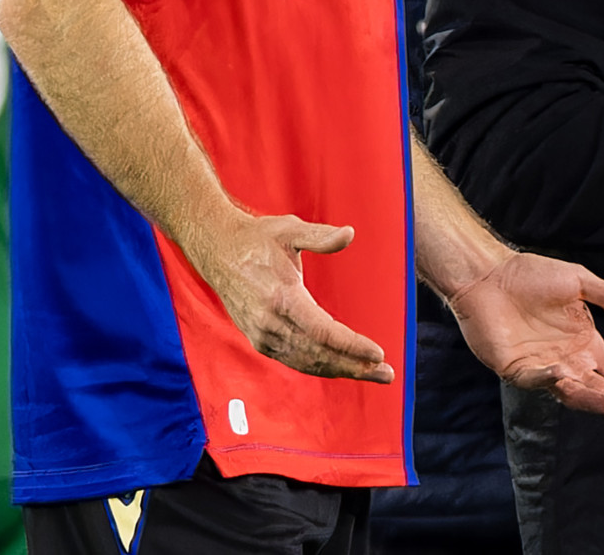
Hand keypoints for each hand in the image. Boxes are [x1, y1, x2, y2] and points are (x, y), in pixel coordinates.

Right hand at [183, 212, 394, 382]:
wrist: (217, 252)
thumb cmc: (257, 239)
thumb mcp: (289, 230)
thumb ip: (320, 236)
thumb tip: (349, 234)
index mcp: (281, 298)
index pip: (323, 332)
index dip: (352, 346)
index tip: (378, 353)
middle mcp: (270, 323)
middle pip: (319, 354)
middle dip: (355, 366)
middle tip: (386, 373)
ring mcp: (262, 335)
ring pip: (307, 362)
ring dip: (341, 371)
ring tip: (372, 374)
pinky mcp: (259, 340)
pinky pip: (294, 360)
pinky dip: (319, 367)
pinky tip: (340, 368)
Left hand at [447, 250, 603, 432]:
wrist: (490, 273)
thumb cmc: (532, 275)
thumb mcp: (580, 282)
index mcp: (585, 345)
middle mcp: (567, 362)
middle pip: (600, 392)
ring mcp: (541, 369)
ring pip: (571, 392)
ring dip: (592, 399)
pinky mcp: (515, 368)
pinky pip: (535, 379)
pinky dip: (550, 379)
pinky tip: (564, 375)